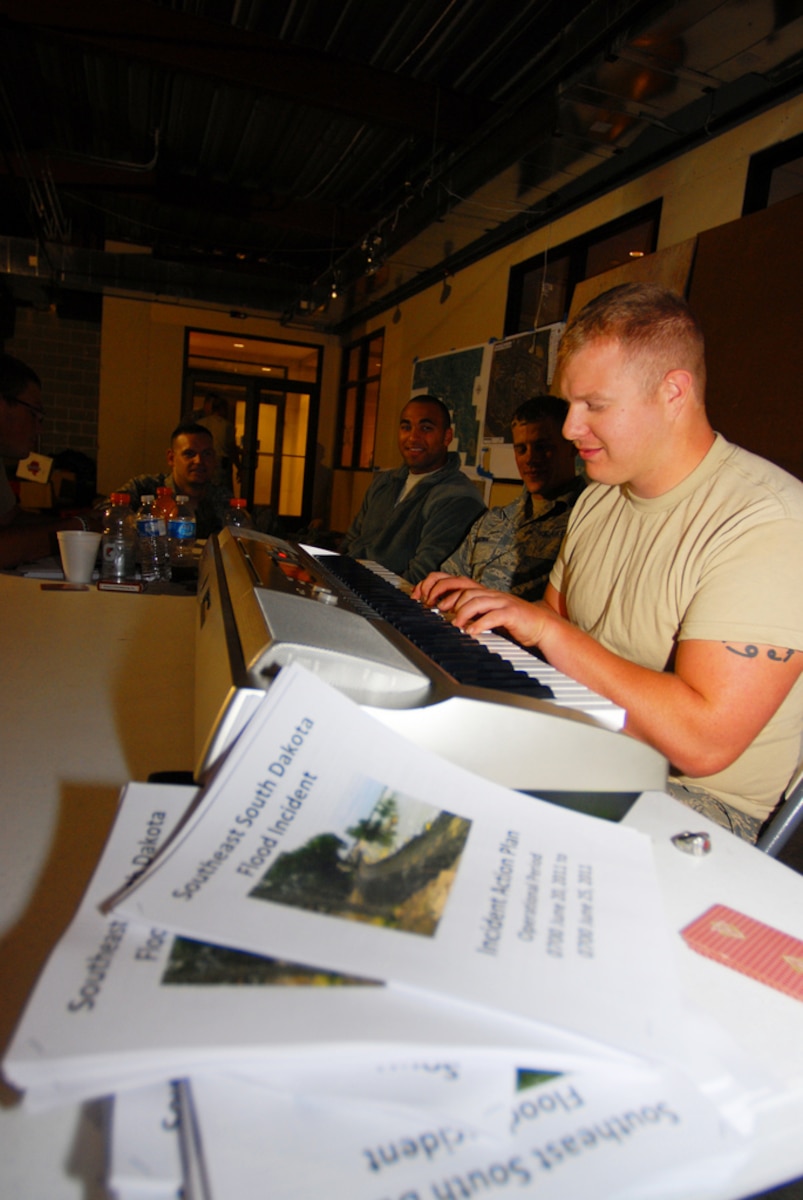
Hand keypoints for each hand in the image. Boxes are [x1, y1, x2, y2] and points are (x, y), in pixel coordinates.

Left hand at [413, 572, 553, 648]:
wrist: (539, 625)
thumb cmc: (511, 621)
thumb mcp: (484, 614)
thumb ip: (467, 612)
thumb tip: (441, 614)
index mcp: (480, 591)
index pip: (453, 579)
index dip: (434, 584)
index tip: (421, 597)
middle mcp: (488, 593)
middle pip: (462, 585)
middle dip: (444, 595)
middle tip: (434, 609)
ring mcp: (500, 601)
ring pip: (476, 599)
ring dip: (461, 612)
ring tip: (454, 625)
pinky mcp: (511, 613)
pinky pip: (494, 615)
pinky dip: (480, 624)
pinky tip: (472, 632)